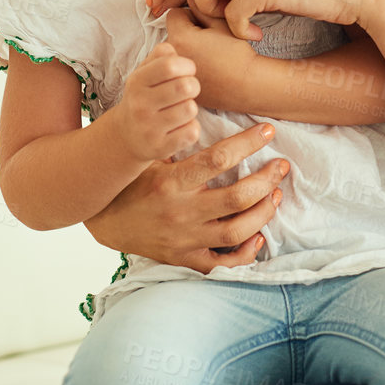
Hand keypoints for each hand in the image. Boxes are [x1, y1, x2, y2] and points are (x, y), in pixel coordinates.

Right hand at [84, 123, 290, 272]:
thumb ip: (178, 143)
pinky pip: (222, 263)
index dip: (249, 142)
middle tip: (281, 166)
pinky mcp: (185, 258)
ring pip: (237, 231)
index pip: (218, 158)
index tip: (268, 130)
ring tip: (275, 196)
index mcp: (171, 182)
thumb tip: (211, 120)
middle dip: (267, 179)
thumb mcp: (149, 158)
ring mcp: (184, 239)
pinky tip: (259, 236)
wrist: (103, 221)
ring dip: (264, 213)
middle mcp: (180, 212)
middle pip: (237, 197)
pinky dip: (245, 252)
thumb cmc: (131, 183)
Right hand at [109, 41, 199, 161]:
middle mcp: (139, 105)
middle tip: (188, 90)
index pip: (169, 65)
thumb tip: (175, 51)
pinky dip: (191, 128)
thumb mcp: (144, 72)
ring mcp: (148, 128)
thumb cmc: (144, 97)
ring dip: (191, 108)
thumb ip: (161, 55)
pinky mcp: (160, 148)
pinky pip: (192, 132)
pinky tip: (180, 127)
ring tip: (180, 109)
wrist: (126, 136)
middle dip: (194, 86)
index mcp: (136, 82)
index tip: (187, 71)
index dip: (186, 65)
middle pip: (185, 87)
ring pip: (191, 109)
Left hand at [161, 6, 254, 109]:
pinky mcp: (178, 85)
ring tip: (207, 55)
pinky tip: (205, 69)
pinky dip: (186, 66)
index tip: (205, 23)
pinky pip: (177, 69)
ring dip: (185, 48)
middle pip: (172, 33)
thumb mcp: (221, 22)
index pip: (175, 14)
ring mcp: (173, 73)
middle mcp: (172, 55)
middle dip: (185, 32)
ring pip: (174, 50)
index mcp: (180, 37)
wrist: (247, 85)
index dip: (190, 15)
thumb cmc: (237, 53)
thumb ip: (201, 5)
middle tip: (208, 40)